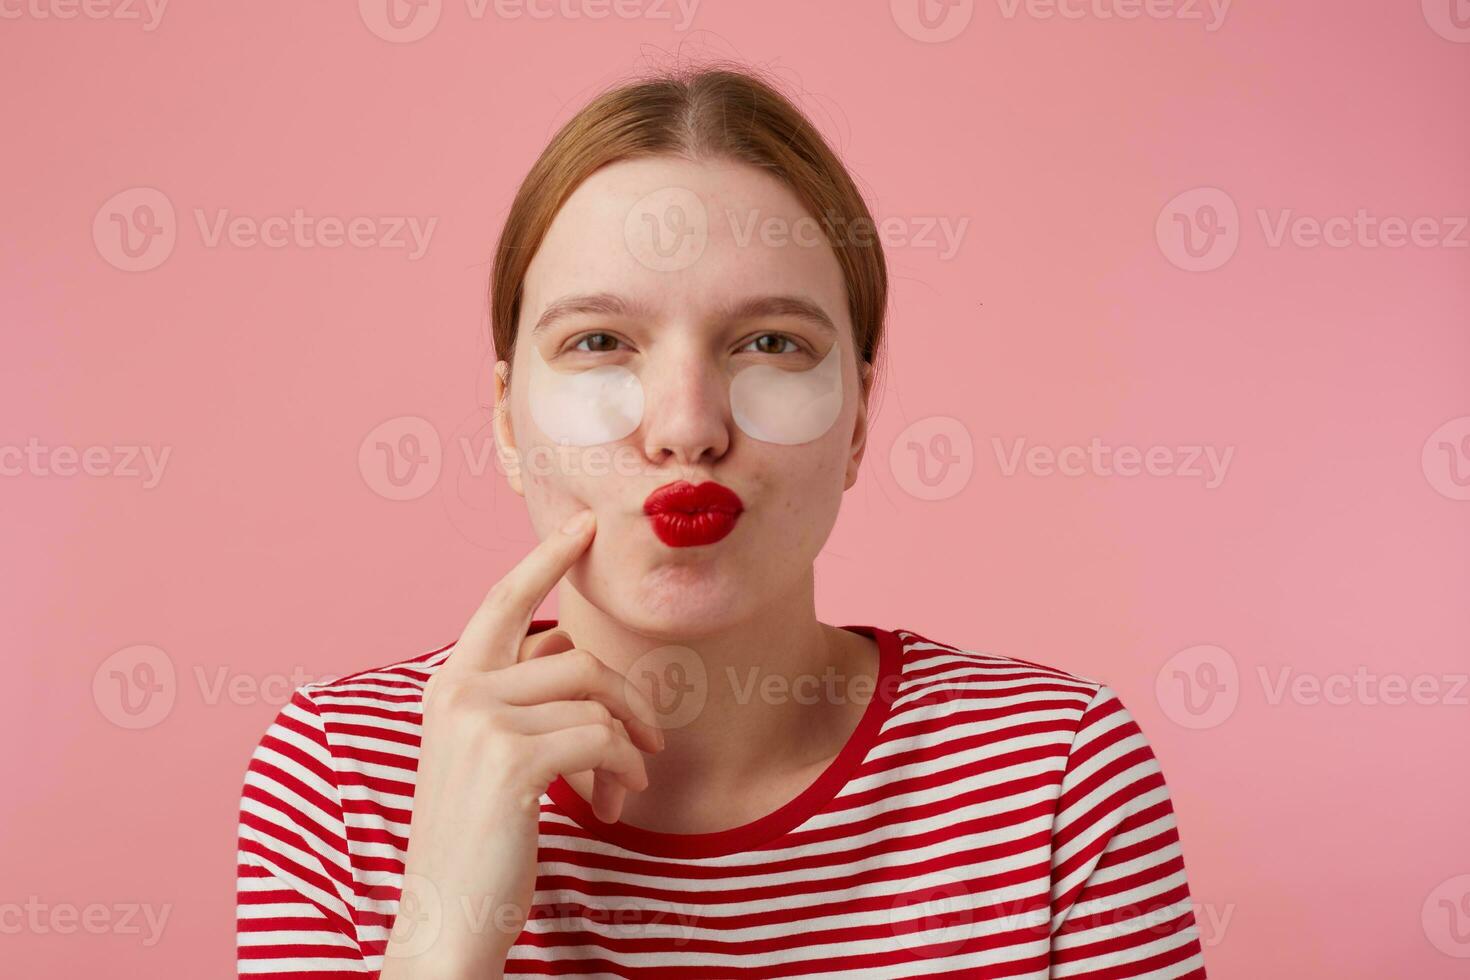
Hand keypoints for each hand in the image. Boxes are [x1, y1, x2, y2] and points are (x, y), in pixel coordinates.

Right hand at [379, 510, 665, 976]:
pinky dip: (623, 769)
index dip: (546, 559)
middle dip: (629, 694)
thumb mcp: (487, 756)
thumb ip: (520, 702)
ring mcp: (480, 722)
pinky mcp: (511, 759)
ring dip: (629, 745)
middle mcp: (458, 693)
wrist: (447, 918)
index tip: (587, 525)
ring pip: (595, 700)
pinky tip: (615, 802)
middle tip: (655, 737)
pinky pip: (601, 739)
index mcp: (448, 686)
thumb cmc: (479, 841)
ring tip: (627, 783)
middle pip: (576, 658)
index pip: (501, 602)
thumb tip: (581, 659)